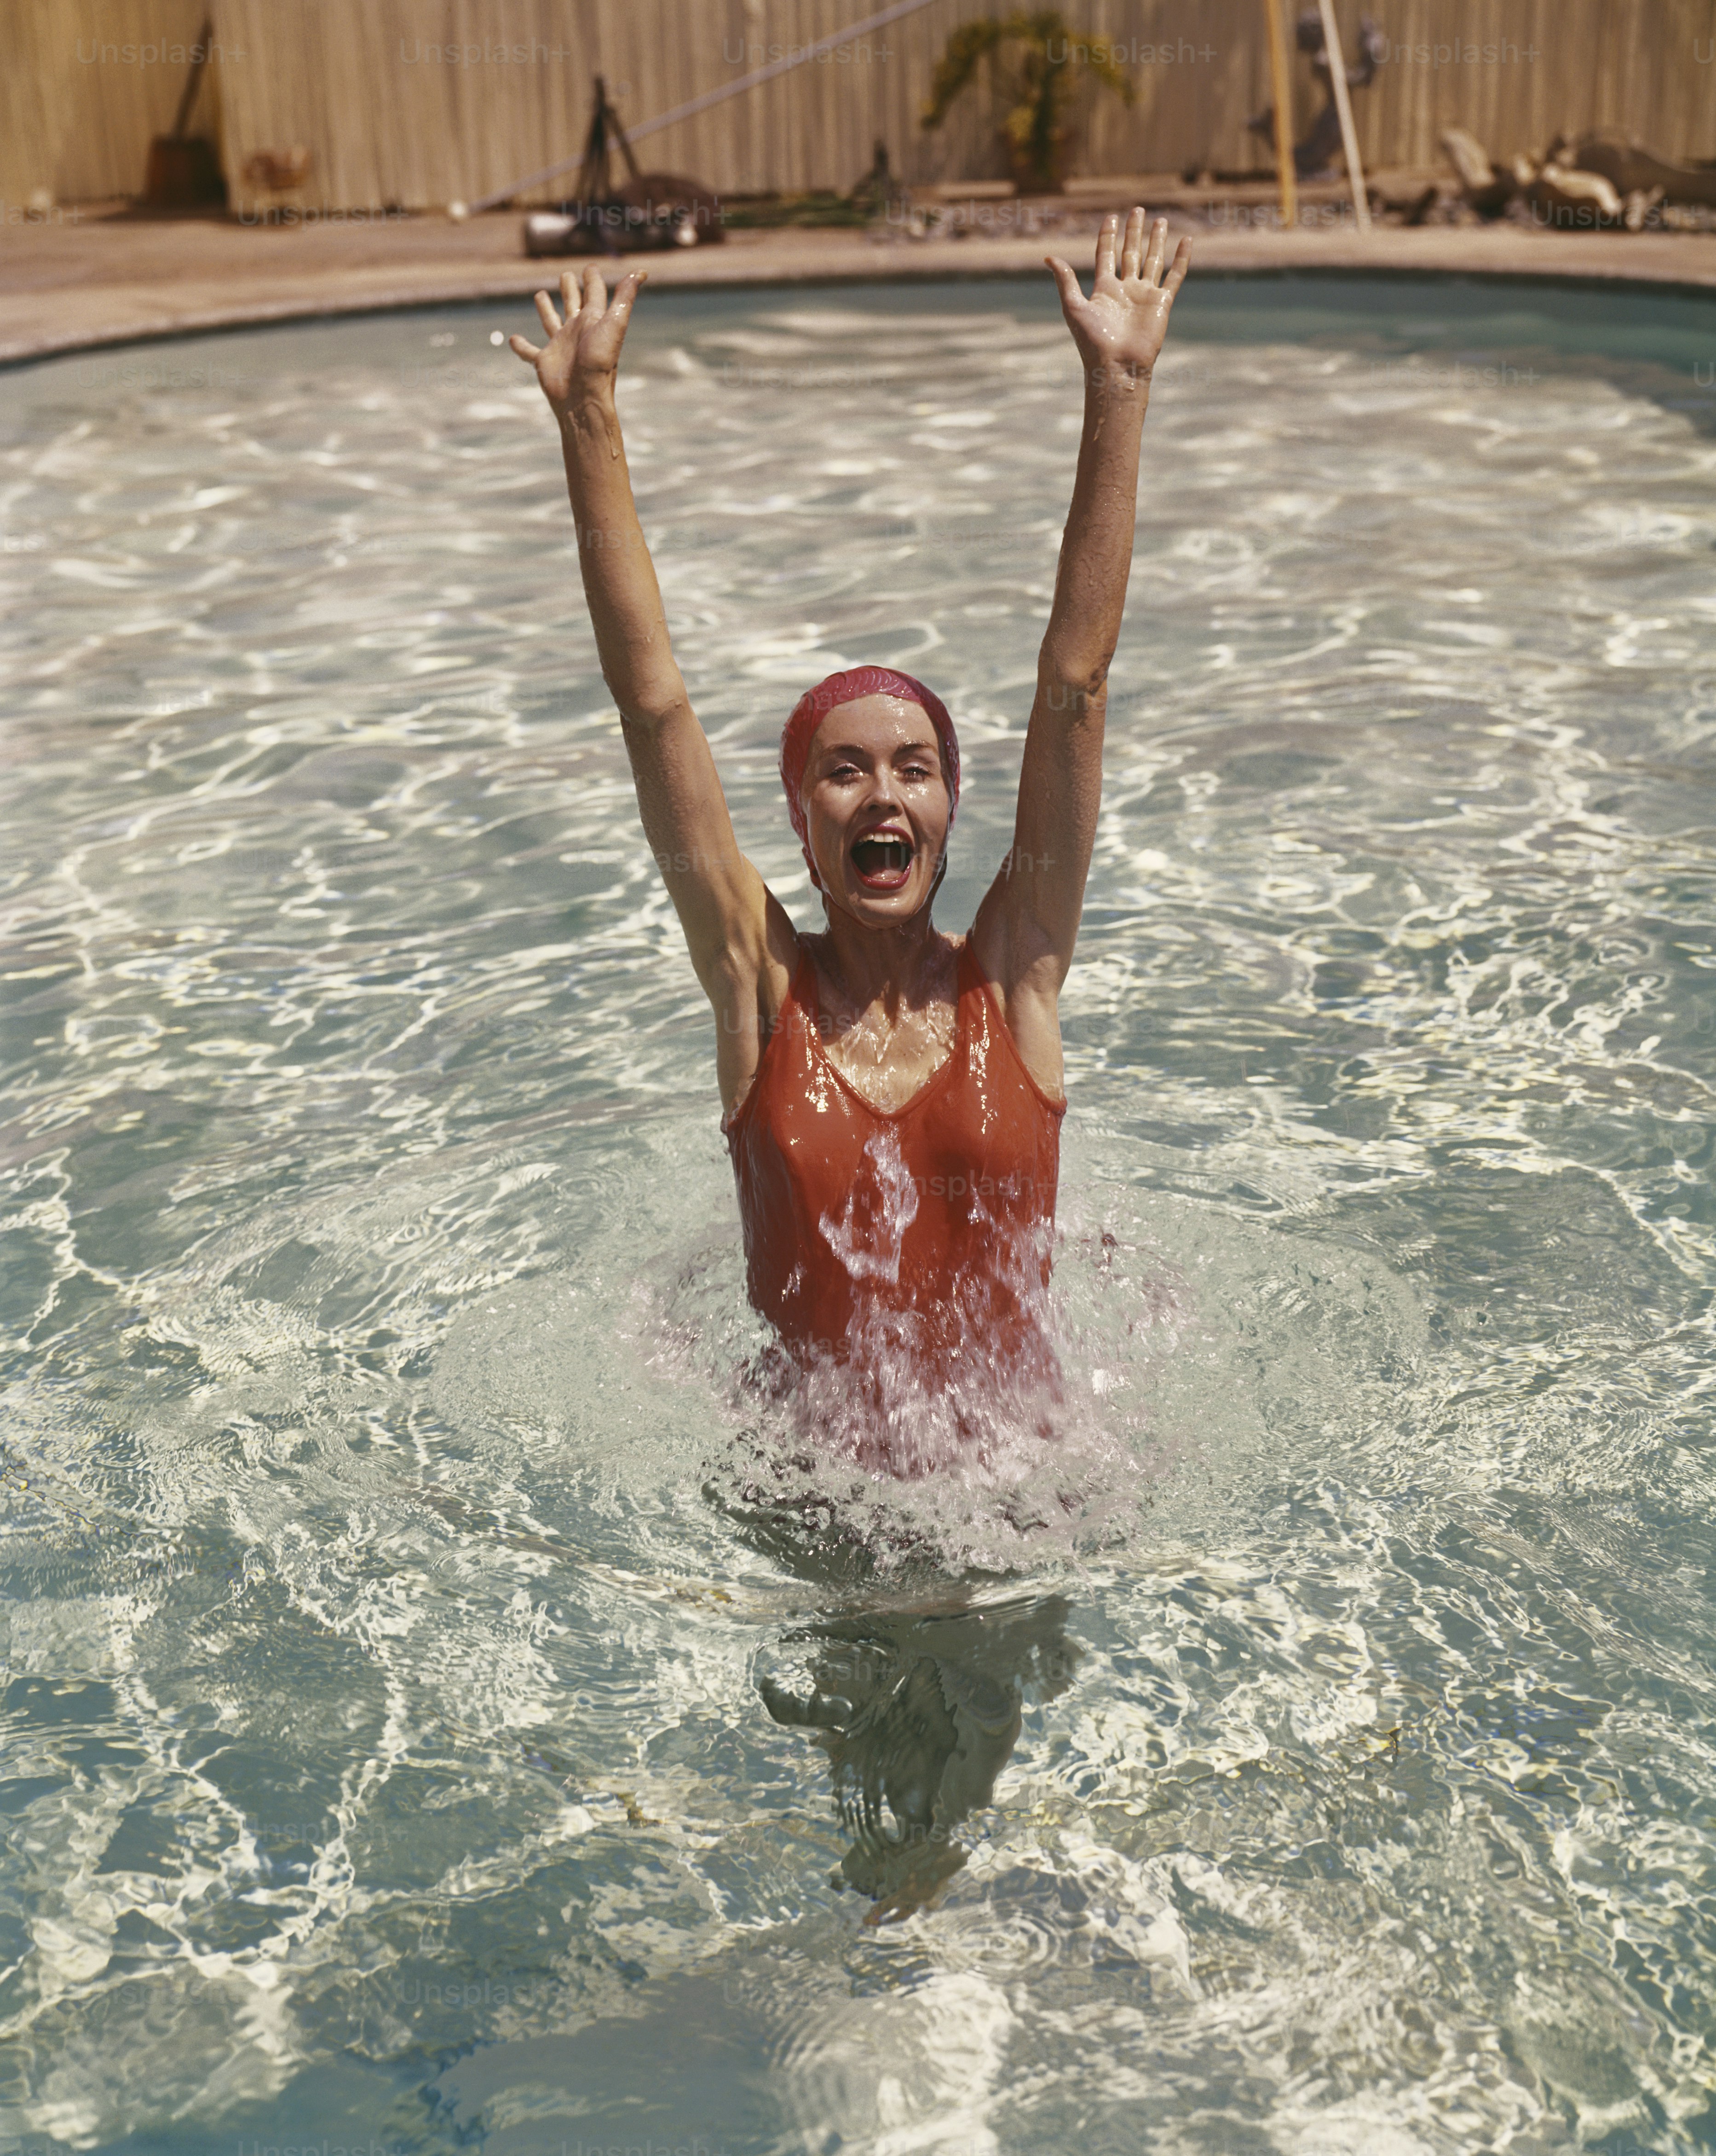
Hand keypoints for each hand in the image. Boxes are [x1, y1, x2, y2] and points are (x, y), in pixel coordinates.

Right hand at [509, 264, 645, 414]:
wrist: (584, 397)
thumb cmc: (600, 361)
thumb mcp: (616, 323)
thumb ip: (625, 296)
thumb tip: (642, 272)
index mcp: (593, 320)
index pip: (594, 293)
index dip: (592, 278)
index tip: (590, 267)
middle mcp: (577, 331)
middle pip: (573, 304)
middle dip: (570, 289)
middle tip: (566, 275)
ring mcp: (560, 345)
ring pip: (551, 321)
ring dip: (546, 309)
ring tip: (540, 295)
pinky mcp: (544, 360)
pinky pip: (529, 351)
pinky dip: (521, 346)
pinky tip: (512, 339)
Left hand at [1045, 210, 1190, 382]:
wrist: (1117, 365)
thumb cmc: (1092, 341)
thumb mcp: (1073, 306)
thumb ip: (1065, 280)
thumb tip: (1048, 257)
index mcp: (1104, 289)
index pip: (1106, 255)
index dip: (1108, 236)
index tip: (1112, 217)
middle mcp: (1125, 289)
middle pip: (1130, 253)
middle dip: (1133, 232)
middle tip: (1137, 210)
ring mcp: (1144, 295)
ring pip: (1152, 260)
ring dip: (1156, 240)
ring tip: (1160, 220)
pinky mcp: (1162, 303)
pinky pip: (1174, 276)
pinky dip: (1181, 259)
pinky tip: (1186, 241)